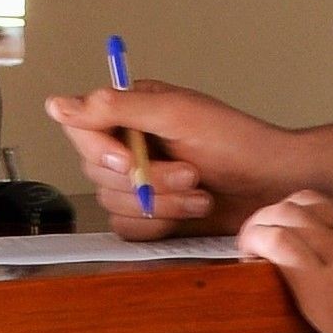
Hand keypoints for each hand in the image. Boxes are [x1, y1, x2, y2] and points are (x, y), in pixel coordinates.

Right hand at [45, 78, 283, 235]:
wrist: (273, 187)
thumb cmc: (238, 143)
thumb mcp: (178, 114)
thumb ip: (117, 107)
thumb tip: (59, 104)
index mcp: (131, 110)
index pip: (82, 128)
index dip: (101, 149)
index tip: (130, 160)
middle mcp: (128, 144)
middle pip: (96, 170)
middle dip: (148, 180)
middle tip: (191, 172)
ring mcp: (138, 181)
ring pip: (112, 202)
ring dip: (161, 203)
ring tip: (199, 192)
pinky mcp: (149, 214)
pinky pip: (127, 227)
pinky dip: (161, 223)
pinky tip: (191, 210)